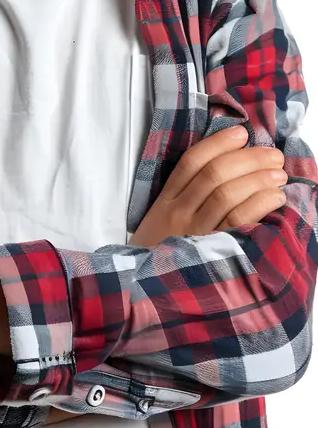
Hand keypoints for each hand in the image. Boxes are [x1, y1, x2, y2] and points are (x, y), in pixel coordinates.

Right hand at [129, 127, 286, 247]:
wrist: (149, 294)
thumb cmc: (165, 252)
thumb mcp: (165, 219)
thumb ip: (188, 194)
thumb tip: (231, 164)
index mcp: (166, 201)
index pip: (191, 161)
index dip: (218, 143)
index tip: (241, 133)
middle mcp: (178, 214)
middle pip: (214, 174)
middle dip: (248, 159)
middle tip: (273, 155)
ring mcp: (195, 234)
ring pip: (227, 194)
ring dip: (258, 179)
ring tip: (279, 174)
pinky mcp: (213, 252)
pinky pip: (238, 221)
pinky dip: (259, 203)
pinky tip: (275, 198)